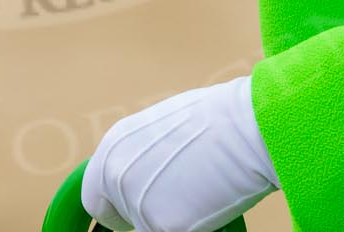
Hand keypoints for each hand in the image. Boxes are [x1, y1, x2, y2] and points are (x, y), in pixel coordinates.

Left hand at [82, 74, 279, 231]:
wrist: (247, 127)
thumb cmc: (218, 123)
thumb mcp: (163, 129)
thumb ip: (143, 157)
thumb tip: (146, 181)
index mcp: (112, 147)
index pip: (96, 199)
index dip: (116, 209)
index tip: (131, 216)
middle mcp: (115, 174)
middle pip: (121, 219)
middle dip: (146, 215)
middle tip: (179, 201)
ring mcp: (135, 202)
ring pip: (150, 228)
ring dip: (173, 219)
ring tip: (201, 189)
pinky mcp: (160, 225)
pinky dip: (192, 228)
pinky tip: (209, 203)